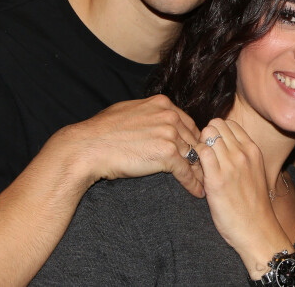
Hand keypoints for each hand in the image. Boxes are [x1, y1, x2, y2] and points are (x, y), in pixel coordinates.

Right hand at [59, 94, 203, 196]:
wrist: (90, 146)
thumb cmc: (103, 130)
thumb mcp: (129, 110)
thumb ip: (149, 113)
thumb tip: (155, 118)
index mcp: (161, 103)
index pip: (187, 122)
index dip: (191, 139)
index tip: (194, 151)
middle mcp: (169, 116)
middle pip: (193, 138)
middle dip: (199, 155)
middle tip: (205, 169)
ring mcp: (169, 134)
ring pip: (193, 155)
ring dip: (199, 171)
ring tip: (205, 182)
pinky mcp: (167, 154)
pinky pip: (186, 171)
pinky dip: (192, 183)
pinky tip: (196, 191)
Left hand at [197, 119, 286, 255]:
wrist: (258, 231)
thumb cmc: (253, 204)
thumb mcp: (255, 171)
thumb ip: (241, 154)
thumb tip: (223, 141)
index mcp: (252, 149)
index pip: (228, 123)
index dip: (217, 131)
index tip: (213, 145)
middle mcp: (242, 153)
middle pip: (216, 124)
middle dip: (206, 135)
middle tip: (205, 152)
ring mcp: (230, 164)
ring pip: (207, 134)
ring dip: (200, 145)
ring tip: (201, 162)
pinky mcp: (217, 179)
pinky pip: (201, 152)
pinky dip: (195, 157)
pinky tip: (198, 171)